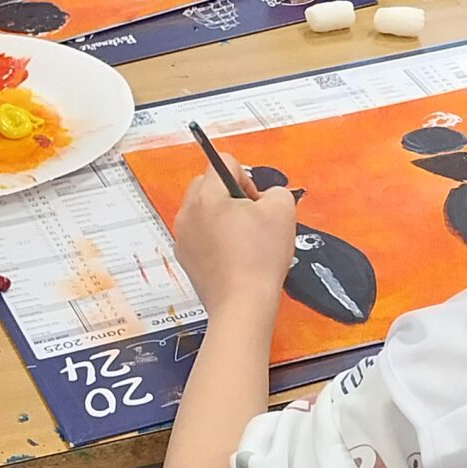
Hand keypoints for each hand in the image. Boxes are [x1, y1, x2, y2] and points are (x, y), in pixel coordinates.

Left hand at [171, 164, 297, 318]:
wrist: (243, 304)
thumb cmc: (260, 259)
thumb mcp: (283, 210)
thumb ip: (276, 191)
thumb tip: (266, 197)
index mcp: (207, 195)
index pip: (224, 162)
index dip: (248, 178)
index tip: (257, 203)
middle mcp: (188, 212)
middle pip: (209, 184)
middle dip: (231, 195)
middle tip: (252, 219)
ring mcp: (183, 236)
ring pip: (203, 210)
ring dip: (222, 217)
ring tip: (244, 241)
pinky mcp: (185, 258)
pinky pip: (200, 235)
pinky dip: (215, 239)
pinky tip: (234, 257)